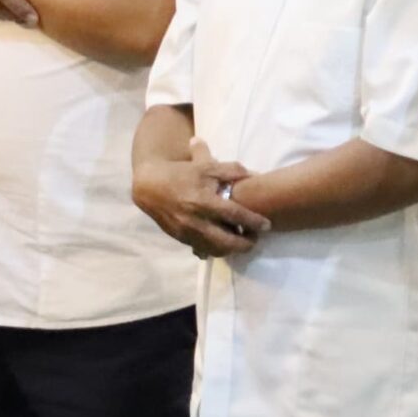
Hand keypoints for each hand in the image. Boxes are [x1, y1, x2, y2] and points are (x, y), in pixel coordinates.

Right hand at [134, 141, 270, 256]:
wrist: (149, 186)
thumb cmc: (181, 173)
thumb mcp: (206, 166)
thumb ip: (231, 170)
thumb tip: (255, 175)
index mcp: (204, 201)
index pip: (235, 216)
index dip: (253, 222)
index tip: (267, 225)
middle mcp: (195, 221)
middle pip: (226, 242)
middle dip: (245, 244)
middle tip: (255, 239)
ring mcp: (187, 233)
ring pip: (214, 250)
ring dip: (231, 249)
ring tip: (240, 241)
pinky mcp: (180, 239)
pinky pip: (202, 250)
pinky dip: (215, 249)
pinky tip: (223, 243)